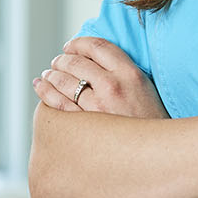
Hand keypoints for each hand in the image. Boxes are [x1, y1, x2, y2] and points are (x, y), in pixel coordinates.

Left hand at [33, 36, 169, 118]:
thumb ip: (121, 71)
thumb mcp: (144, 87)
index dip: (78, 43)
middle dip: (61, 59)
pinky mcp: (86, 126)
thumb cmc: (150, 121)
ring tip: (47, 75)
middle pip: (76, 62)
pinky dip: (46, 91)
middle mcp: (112, 86)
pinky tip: (41, 86)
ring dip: (51, 74)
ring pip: (64, 81)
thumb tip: (92, 59)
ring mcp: (97, 107)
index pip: (97, 46)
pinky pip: (58, 103)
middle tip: (57, 62)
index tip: (71, 46)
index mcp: (129, 73)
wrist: (156, 154)